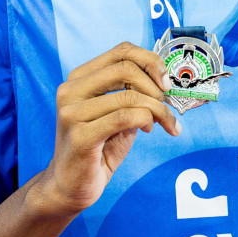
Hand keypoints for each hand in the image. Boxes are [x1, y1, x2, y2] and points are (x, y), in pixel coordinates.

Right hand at [31, 43, 179, 219]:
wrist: (71, 185)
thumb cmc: (99, 147)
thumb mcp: (119, 112)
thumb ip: (135, 93)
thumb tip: (167, 81)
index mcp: (79, 78)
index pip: (122, 51)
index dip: (151, 61)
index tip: (167, 82)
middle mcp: (70, 90)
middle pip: (126, 68)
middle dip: (155, 87)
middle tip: (166, 105)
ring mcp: (72, 112)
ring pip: (130, 96)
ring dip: (157, 110)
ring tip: (163, 123)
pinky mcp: (80, 135)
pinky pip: (125, 117)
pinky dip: (146, 120)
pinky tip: (148, 130)